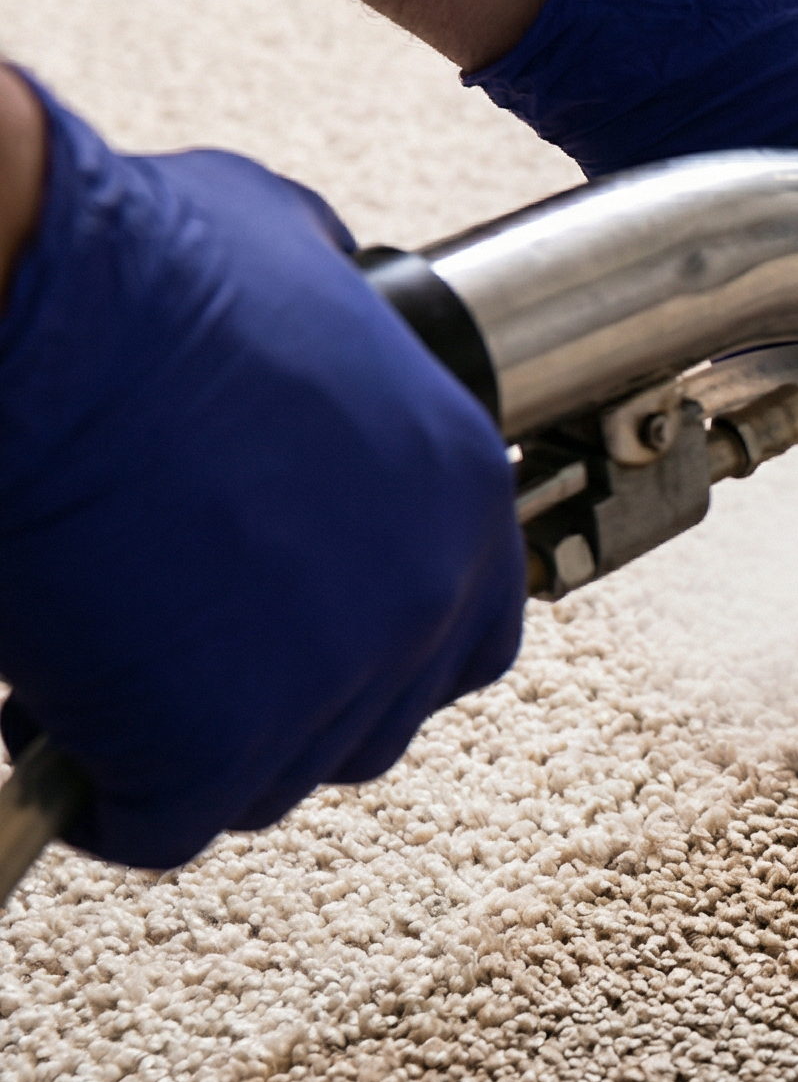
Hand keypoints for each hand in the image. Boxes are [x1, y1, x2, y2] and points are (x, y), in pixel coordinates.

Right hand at [0, 74, 523, 869]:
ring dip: (190, 746)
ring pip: (272, 780)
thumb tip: (329, 322)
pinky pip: (165, 823)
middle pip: (372, 721)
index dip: (377, 647)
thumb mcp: (303, 259)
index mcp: (462, 489)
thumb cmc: (147, 272)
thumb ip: (343, 330)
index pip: (468, 633)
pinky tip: (52, 722)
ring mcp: (333, 681)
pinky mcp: (218, 746)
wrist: (44, 317)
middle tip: (180, 654)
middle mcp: (426, 594)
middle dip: (276, 703)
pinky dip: (111, 797)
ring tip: (102, 674)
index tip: (292, 635)